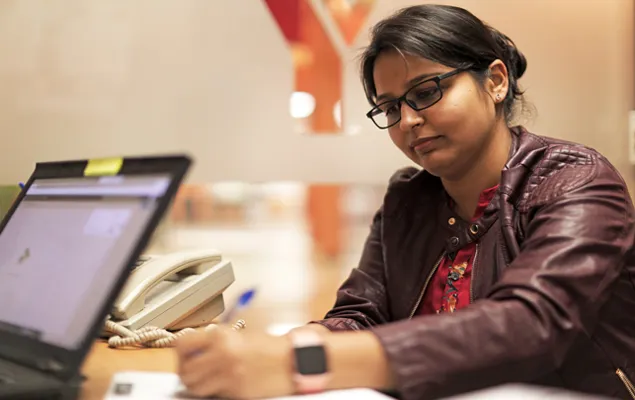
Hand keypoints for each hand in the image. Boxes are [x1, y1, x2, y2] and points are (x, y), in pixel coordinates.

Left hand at [175, 326, 294, 398]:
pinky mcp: (235, 391)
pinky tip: (220, 382)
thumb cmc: (267, 347)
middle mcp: (222, 355)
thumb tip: (192, 349)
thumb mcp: (238, 335)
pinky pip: (212, 393)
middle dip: (185, 370)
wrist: (291, 360)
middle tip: (191, 368)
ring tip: (204, 377)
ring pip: (194, 386)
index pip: (183, 344)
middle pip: (185, 370)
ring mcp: (228, 375)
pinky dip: (212, 390)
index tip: (183, 353)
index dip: (180, 351)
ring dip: (196, 383)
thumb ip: (214, 341)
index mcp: (222, 336)